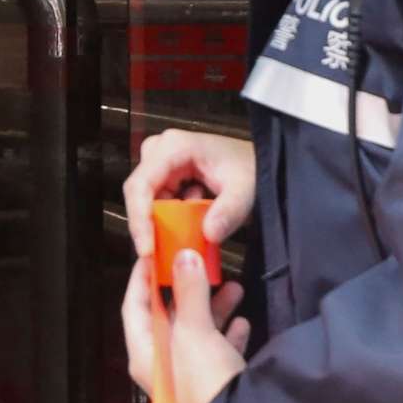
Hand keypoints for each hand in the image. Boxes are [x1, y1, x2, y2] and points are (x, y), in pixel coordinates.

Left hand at [122, 251, 250, 402]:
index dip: (141, 279)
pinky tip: (243, 321)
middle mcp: (161, 363)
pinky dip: (228, 335)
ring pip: (197, 332)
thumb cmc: (204, 377)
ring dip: (214, 309)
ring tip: (236, 288)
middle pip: (168, 317)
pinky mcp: (214, 384)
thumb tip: (184, 257)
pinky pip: (218, 352)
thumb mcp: (194, 331)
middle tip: (203, 265)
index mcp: (144, 352)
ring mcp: (188, 375)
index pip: (134, 307)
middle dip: (187, 290)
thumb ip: (189, 293)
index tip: (154, 253)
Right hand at [123, 131, 257, 256]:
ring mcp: (162, 163)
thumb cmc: (254, 168)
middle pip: (139, 193)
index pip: (141, 185)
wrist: (263, 162)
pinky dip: (170, 221)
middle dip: (147, 226)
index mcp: (173, 147)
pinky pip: (158, 203)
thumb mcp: (246, 188)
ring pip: (146, 200)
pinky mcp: (168, 176)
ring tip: (176, 245)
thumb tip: (208, 235)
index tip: (147, 250)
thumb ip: (229, 211)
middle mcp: (160, 151)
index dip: (139, 219)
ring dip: (160, 225)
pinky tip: (186, 232)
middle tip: (157, 255)